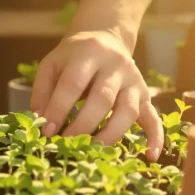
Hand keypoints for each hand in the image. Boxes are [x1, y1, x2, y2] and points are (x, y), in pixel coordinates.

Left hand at [29, 30, 162, 161]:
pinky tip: (150, 156)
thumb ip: (42, 91)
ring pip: (128, 110)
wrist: (105, 39)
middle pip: (102, 98)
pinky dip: (155, 137)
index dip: (59, 108)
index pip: (73, 83)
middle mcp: (116, 65)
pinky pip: (154, 117)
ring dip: (111, 133)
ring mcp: (134, 80)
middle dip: (83, 124)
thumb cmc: (72, 58)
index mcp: (88, 53)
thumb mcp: (52, 65)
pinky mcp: (145, 94)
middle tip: (67, 143)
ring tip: (93, 150)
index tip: (47, 131)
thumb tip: (39, 121)